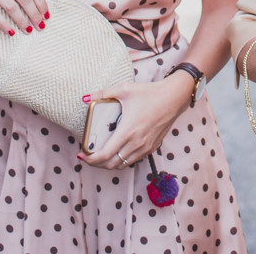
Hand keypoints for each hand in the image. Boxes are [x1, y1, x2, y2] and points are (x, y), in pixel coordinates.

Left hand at [77, 76, 191, 169]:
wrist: (174, 98)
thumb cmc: (150, 93)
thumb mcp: (125, 89)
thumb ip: (104, 94)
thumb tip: (87, 97)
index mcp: (127, 131)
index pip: (105, 155)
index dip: (90, 159)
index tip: (81, 155)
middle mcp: (136, 143)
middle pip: (112, 164)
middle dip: (97, 164)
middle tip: (89, 156)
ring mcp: (145, 147)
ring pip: (123, 164)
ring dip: (110, 163)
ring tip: (101, 155)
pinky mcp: (152, 147)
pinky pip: (134, 159)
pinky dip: (123, 159)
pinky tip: (118, 149)